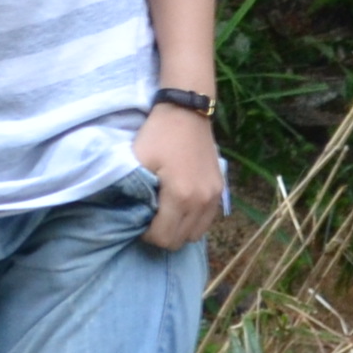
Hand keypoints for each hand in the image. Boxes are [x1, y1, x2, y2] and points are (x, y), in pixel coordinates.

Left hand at [131, 104, 224, 249]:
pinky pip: (207, 220)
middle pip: (181, 240)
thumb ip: (135, 192)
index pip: (164, 238)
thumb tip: (131, 216)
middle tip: (150, 219)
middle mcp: (202, 202)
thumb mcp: (137, 161)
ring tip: (165, 214)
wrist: (187, 112)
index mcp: (180, 196)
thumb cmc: (158, 136)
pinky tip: (180, 207)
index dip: (147, 235)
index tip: (139, 220)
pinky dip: (193, 220)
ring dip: (179, 230)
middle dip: (162, 235)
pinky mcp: (221, 190)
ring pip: (196, 233)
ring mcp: (215, 197)